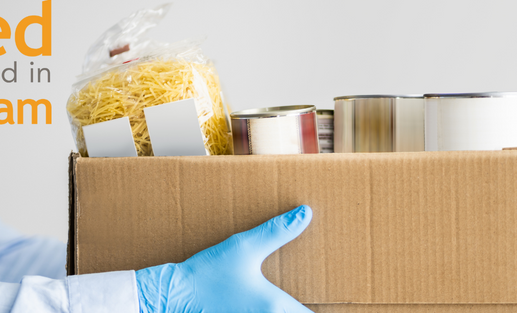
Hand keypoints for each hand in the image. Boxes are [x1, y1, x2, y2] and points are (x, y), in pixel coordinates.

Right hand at [136, 205, 312, 312]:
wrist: (175, 294)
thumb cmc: (208, 273)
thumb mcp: (244, 246)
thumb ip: (277, 231)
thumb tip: (305, 214)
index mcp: (275, 307)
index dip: (329, 310)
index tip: (342, 301)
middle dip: (308, 307)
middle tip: (323, 296)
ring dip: (291, 308)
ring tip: (296, 298)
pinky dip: (273, 310)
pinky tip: (264, 301)